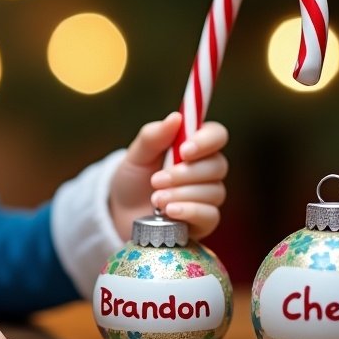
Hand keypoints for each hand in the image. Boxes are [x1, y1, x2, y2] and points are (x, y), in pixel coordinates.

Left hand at [108, 111, 227, 241]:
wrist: (121, 211)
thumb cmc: (133, 178)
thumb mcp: (137, 154)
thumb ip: (154, 136)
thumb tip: (175, 117)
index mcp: (194, 146)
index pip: (217, 135)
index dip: (206, 141)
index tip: (184, 150)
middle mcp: (206, 169)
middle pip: (218, 166)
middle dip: (185, 173)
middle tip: (156, 180)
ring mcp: (207, 196)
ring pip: (214, 191)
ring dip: (182, 194)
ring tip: (155, 199)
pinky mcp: (204, 220)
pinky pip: (210, 215)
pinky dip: (190, 211)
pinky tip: (170, 212)